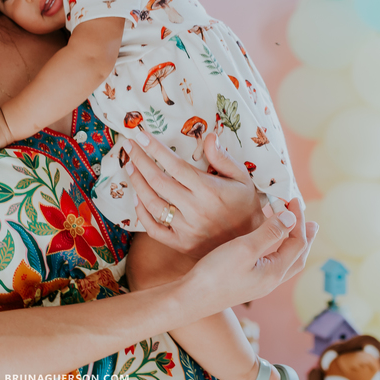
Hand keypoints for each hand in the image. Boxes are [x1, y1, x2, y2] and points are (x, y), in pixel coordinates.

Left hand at [125, 130, 272, 258]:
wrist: (252, 243)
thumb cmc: (246, 206)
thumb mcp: (242, 178)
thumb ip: (223, 158)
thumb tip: (209, 137)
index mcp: (209, 190)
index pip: (175, 165)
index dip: (155, 149)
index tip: (141, 135)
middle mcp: (195, 209)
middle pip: (158, 182)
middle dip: (139, 161)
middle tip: (128, 147)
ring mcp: (186, 229)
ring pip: (152, 204)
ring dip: (137, 183)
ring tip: (130, 167)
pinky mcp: (181, 244)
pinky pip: (155, 229)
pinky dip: (142, 214)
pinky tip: (138, 199)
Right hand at [185, 198, 316, 316]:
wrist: (192, 299)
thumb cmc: (216, 273)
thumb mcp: (244, 248)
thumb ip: (270, 232)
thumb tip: (292, 218)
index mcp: (275, 272)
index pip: (297, 242)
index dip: (298, 219)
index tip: (292, 199)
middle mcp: (271, 281)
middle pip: (298, 257)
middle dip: (305, 238)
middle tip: (311, 223)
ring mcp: (260, 285)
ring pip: (287, 263)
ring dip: (294, 246)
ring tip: (295, 233)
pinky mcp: (248, 284)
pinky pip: (273, 266)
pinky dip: (279, 251)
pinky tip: (268, 247)